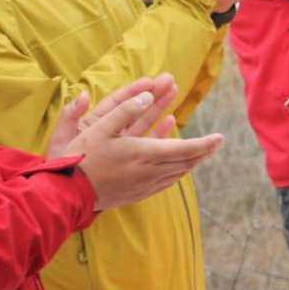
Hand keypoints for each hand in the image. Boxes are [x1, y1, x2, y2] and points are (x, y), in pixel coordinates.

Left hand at [48, 75, 180, 160]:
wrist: (67, 194)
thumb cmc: (61, 165)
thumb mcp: (62, 138)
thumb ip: (70, 115)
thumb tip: (82, 95)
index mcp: (94, 123)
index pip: (116, 103)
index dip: (133, 91)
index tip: (150, 81)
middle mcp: (109, 132)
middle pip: (134, 109)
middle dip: (152, 94)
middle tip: (170, 81)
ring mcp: (120, 145)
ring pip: (142, 123)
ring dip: (158, 108)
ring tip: (173, 92)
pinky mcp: (128, 159)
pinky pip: (146, 143)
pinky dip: (158, 133)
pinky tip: (170, 121)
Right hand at [55, 76, 223, 211]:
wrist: (68, 194)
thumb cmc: (81, 158)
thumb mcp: (100, 127)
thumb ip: (125, 110)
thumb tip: (147, 95)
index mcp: (143, 154)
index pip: (184, 149)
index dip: (204, 144)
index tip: (220, 137)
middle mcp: (148, 172)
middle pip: (184, 162)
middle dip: (202, 152)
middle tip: (216, 143)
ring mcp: (143, 186)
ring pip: (176, 174)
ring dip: (190, 162)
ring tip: (200, 152)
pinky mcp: (136, 194)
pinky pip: (164, 183)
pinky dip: (176, 173)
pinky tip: (176, 168)